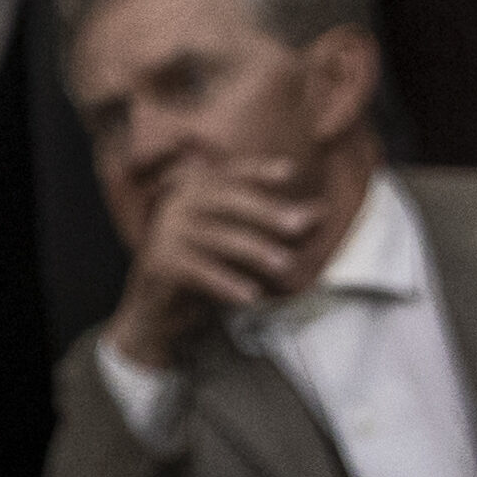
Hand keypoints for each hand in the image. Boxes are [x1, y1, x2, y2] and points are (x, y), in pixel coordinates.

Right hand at [109, 152, 327, 375]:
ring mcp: (165, 232)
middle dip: (266, 212)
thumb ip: (276, 224)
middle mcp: (176, 204)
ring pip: (217, 237)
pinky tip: (252, 296)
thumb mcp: (240, 239)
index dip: (258, 170)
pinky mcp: (158, 264)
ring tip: (286, 265)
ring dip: (255, 251)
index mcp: (194, 189)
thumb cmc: (205, 263)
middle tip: (301, 226)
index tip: (291, 172)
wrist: (155, 306)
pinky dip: (226, 283)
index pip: (230, 174)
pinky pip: (199, 271)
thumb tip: (321, 211)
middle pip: (226, 201)